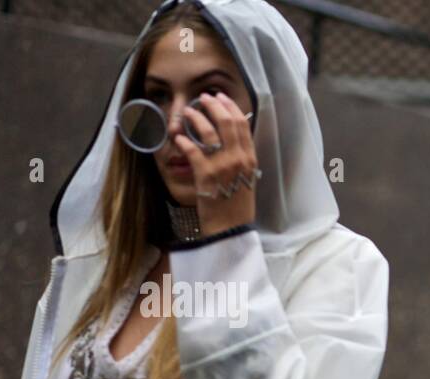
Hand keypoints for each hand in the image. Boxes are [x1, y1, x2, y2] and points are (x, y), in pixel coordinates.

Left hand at [175, 92, 257, 236]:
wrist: (230, 229)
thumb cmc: (237, 206)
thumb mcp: (247, 180)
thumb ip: (242, 159)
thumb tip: (233, 141)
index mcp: (250, 160)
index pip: (242, 125)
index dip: (230, 107)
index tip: (220, 98)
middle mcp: (239, 160)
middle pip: (227, 122)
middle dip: (213, 105)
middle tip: (203, 98)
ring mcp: (222, 166)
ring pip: (209, 132)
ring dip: (196, 118)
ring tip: (188, 113)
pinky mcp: (206, 175)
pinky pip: (193, 150)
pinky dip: (184, 141)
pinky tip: (178, 137)